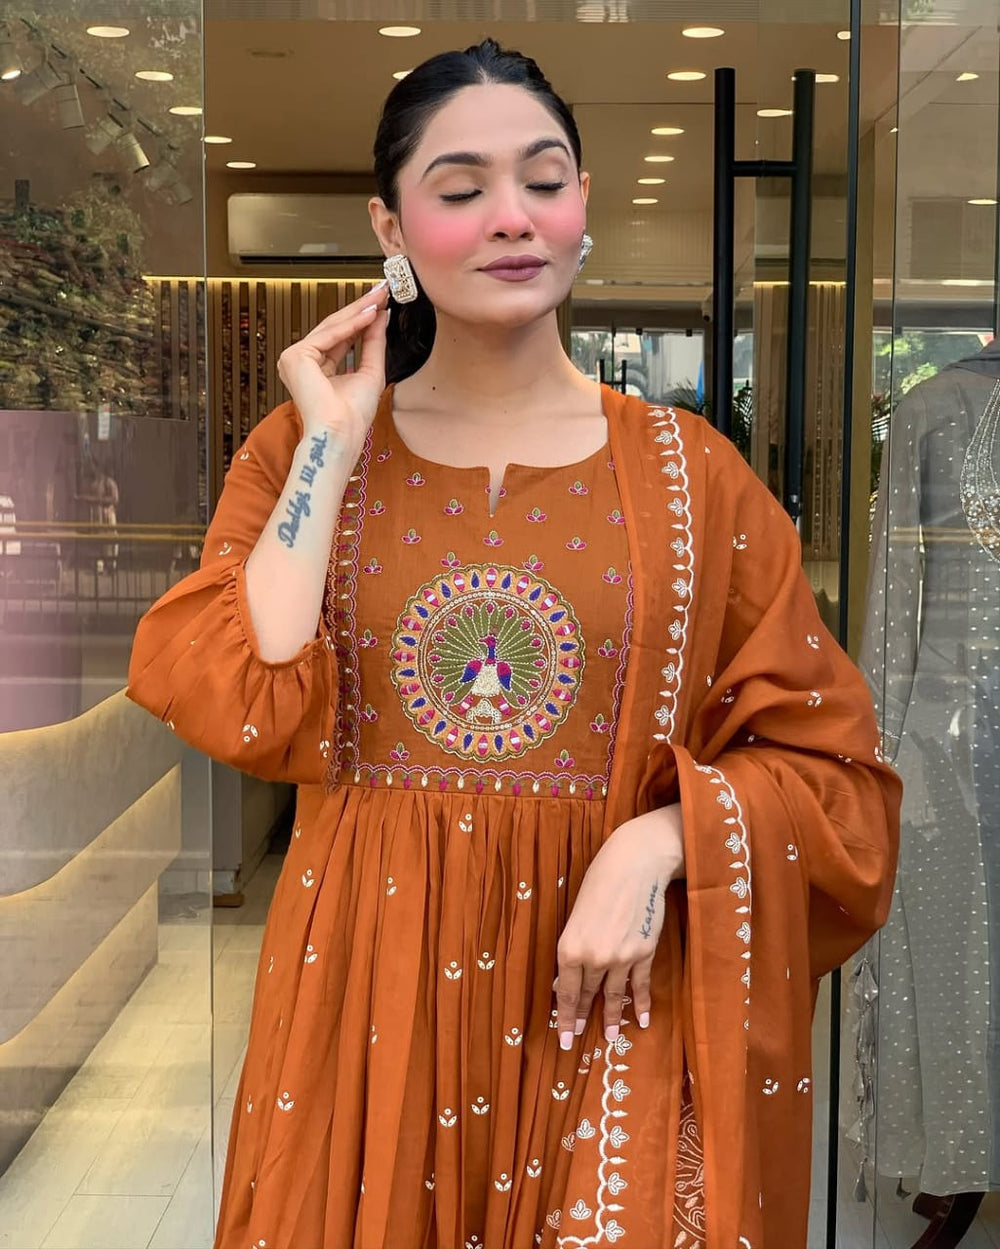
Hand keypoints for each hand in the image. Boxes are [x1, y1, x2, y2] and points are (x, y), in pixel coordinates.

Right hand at [277, 282, 389, 452]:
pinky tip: (370, 313)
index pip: (341, 337)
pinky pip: (329, 335)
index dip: (362, 319)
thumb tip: (380, 314)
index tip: (381, 302)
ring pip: (332, 327)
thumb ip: (373, 341)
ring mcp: (295, 358)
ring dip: (358, 311)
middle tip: (382, 290)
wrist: (342, 433)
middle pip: (336, 328)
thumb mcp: (371, 370)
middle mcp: (302, 362)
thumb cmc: (353, 415)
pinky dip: (352, 324)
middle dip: (360, 308)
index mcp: (317, 369)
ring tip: (380, 296)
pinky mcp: (295, 356)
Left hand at [554, 805, 683, 1047]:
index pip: (567, 992)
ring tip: (608, 1037)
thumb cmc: (599, 882)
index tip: (563, 1038)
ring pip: (614, 995)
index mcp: (570, 946)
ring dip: (611, 1018)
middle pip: (588, 995)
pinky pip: (640, 985)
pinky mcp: (644, 952)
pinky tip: (643, 1019)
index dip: (565, 1017)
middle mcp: (594, 956)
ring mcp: (621, 957)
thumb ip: (573, 948)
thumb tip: (567, 979)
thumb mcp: (576, 916)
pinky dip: (642, 1003)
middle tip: (575, 1042)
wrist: (635, 864)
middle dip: (582, 1020)